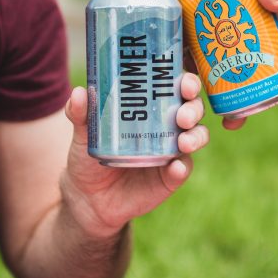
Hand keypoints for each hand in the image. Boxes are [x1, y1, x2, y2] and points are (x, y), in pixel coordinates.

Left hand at [60, 73, 208, 238]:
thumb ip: (81, 113)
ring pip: (197, 136)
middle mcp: (168, 125)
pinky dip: (182, 167)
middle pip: (193, 109)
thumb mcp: (83, 133)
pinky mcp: (171, 176)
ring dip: (196, 136)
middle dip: (194, 108)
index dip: (187, 81)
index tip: (184, 82)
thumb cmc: (89, 156)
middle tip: (183, 115)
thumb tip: (79, 92)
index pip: (176, 87)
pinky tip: (175, 167)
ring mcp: (172, 151)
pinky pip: (183, 169)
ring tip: (184, 142)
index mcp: (152, 107)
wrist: (88, 196)